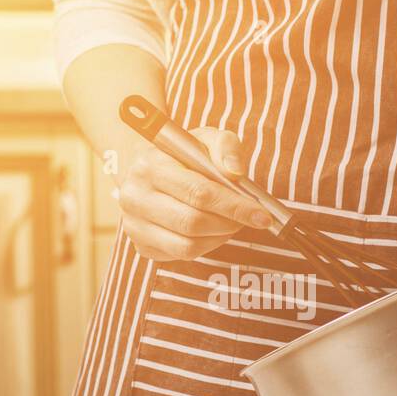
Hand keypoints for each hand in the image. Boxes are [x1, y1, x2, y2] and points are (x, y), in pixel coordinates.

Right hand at [118, 128, 272, 261]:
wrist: (146, 173)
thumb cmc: (182, 157)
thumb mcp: (204, 139)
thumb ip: (225, 147)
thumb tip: (235, 173)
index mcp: (150, 165)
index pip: (198, 192)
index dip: (235, 206)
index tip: (262, 215)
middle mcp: (134, 196)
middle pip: (193, 222)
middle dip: (230, 222)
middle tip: (248, 217)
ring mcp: (134, 225)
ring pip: (188, 245)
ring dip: (220, 237)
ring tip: (230, 222)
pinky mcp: (141, 246)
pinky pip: (182, 256)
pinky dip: (206, 246)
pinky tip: (212, 231)